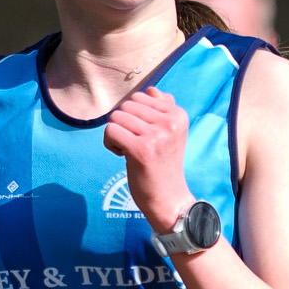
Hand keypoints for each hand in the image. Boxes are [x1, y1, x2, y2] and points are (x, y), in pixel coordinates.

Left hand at [102, 85, 193, 234]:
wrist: (168, 199)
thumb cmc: (164, 166)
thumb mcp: (170, 134)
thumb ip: (163, 110)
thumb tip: (152, 89)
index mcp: (178, 115)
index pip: (142, 96)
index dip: (135, 115)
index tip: (143, 135)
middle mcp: (169, 122)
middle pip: (127, 105)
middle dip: (124, 124)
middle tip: (134, 144)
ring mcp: (156, 136)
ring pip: (117, 116)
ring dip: (116, 134)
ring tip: (128, 150)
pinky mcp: (141, 149)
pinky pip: (111, 130)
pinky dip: (110, 143)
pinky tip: (121, 155)